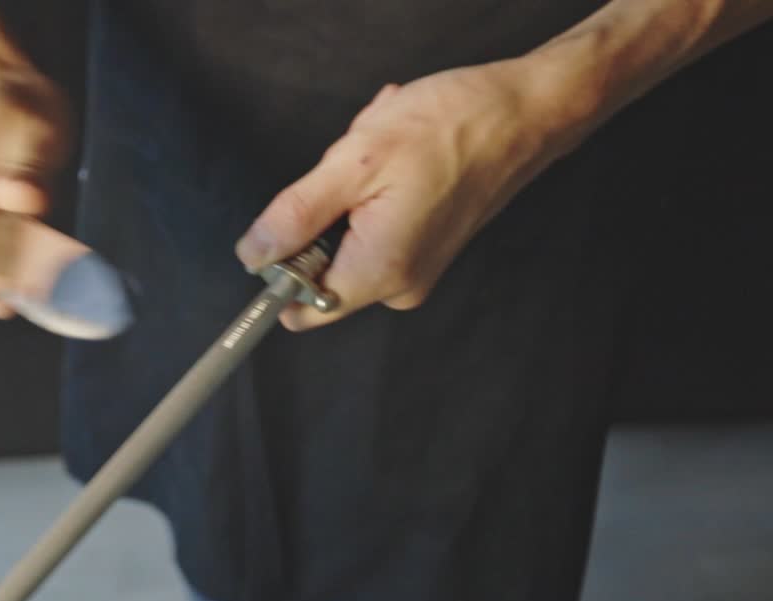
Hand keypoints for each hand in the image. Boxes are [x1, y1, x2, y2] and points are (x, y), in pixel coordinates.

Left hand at [236, 60, 570, 329]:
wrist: (525, 113)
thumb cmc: (447, 129)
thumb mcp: (353, 163)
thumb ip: (296, 216)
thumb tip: (253, 256)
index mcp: (377, 274)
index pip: (300, 309)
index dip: (280, 271)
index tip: (290, 223)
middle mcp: (398, 286)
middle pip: (322, 265)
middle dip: (326, 210)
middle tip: (358, 165)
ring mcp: (416, 268)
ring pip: (347, 237)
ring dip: (353, 189)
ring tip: (386, 151)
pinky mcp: (427, 247)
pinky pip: (376, 224)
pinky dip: (377, 187)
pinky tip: (401, 155)